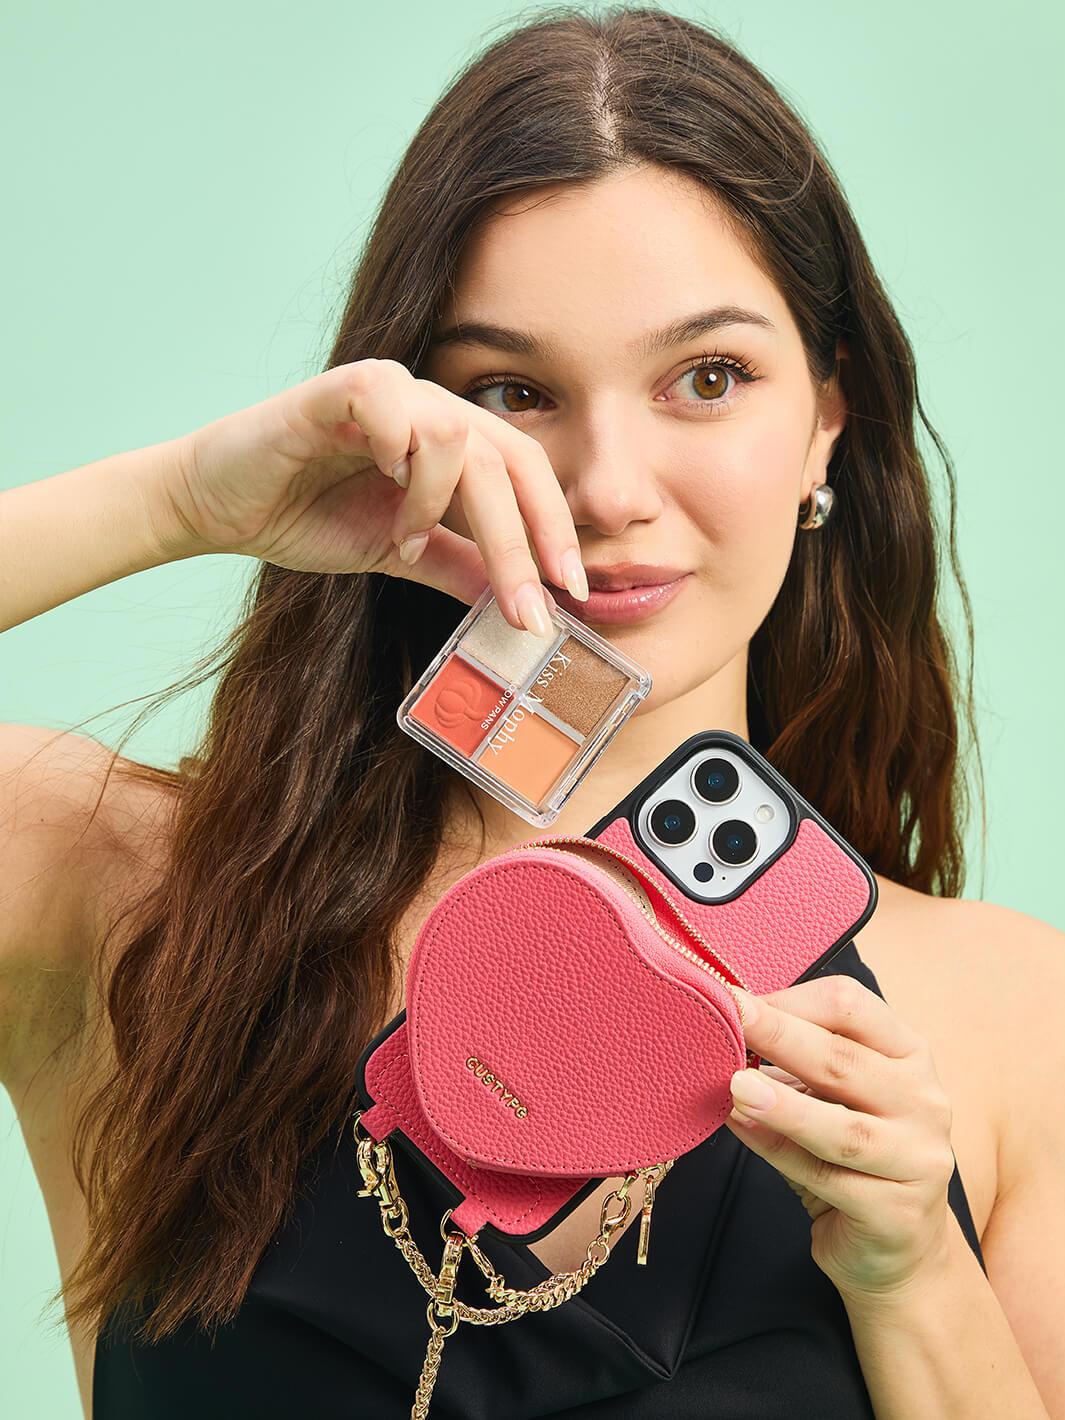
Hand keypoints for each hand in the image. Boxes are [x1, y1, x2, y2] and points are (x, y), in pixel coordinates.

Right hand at [154, 358, 585, 632]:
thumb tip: (522, 605)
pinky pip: (389, 401)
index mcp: (451, 443)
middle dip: (524, 540)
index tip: (570, 595)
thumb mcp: (401, 554)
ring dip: (439, 504)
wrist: (217, 505)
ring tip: (404, 543)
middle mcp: (428, 409)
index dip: (553, 530)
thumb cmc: (305, 515)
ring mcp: (386, 394)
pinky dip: (395, 450)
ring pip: (458, 434)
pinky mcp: (335, 389)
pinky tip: (377, 483)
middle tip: (530, 606)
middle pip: (507, 459)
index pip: (525, 475)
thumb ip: (459, 567)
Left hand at [722, 973, 956, 1302]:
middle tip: (729, 1019)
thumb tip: (727, 1030)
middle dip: (779, 1035)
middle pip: (843, 1060)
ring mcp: (918, 1160)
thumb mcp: (833, 1095)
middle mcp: (924, 1101)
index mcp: (909, 1056)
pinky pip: (826, 1177)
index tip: (738, 1001)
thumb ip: (796, 1063)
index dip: (792, 1000)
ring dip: (783, 1104)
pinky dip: (778, 1150)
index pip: (853, 1007)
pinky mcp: (897, 1214)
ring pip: (842, 1127)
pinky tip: (742, 1128)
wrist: (898, 1250)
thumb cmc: (853, 1155)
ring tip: (736, 1085)